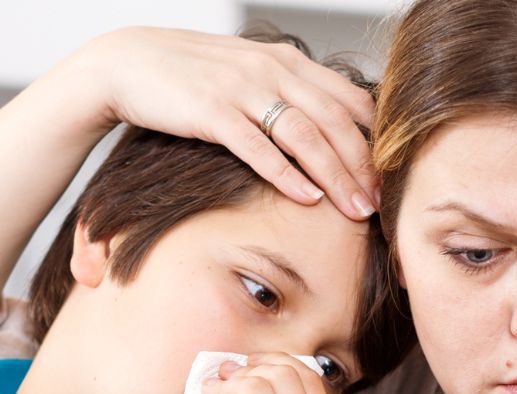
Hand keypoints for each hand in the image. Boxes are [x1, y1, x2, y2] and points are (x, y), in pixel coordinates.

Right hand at [61, 27, 380, 219]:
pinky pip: (259, 147)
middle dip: (362, 166)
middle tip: (379, 205)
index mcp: (285, 60)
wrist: (127, 62)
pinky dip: (287, 175)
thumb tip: (322, 129)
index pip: (347, 98)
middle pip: (334, 121)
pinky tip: (308, 199)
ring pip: (305, 135)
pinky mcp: (212, 111)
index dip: (374, 139)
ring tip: (355, 209)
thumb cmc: (189, 75)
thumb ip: (285, 93)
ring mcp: (242, 89)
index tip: (389, 176)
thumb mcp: (247, 73)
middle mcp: (270, 70)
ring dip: (335, 175)